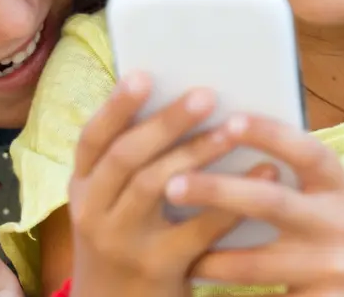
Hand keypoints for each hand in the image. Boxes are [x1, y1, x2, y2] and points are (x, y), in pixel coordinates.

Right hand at [67, 72, 275, 296]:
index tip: (144, 76)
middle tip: (205, 94)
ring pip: (156, 186)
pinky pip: (197, 229)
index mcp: (81, 189)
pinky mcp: (158, 268)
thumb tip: (174, 103)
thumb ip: (127, 167)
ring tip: (233, 127)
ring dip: (196, 152)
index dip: (116, 107)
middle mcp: (93, 213)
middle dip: (166, 122)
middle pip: (126, 157)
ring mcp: (122, 241)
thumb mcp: (107, 206)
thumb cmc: (122, 245)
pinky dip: (231, 199)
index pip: (92, 140)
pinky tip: (262, 174)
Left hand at [171, 115, 343, 295]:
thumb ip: (300, 177)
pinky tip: (201, 291)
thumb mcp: (343, 198)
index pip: (307, 152)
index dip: (269, 133)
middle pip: (270, 204)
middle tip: (171, 184)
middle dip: (217, 192)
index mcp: (343, 188)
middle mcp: (340, 224)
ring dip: (210, 260)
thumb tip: (226, 138)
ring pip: (255, 266)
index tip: (228, 120)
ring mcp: (333, 269)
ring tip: (176, 253)